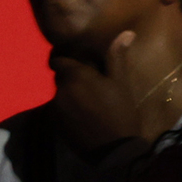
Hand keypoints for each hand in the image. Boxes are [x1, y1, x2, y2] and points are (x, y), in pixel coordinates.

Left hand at [49, 28, 154, 155]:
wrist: (113, 149)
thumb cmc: (120, 112)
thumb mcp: (121, 83)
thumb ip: (117, 57)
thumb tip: (126, 32)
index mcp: (75, 76)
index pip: (58, 60)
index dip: (66, 59)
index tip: (79, 62)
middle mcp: (60, 89)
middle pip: (60, 77)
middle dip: (71, 77)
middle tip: (91, 83)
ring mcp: (55, 108)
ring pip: (60, 94)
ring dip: (70, 94)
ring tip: (89, 102)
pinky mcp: (55, 124)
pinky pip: (59, 110)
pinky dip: (68, 110)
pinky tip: (84, 117)